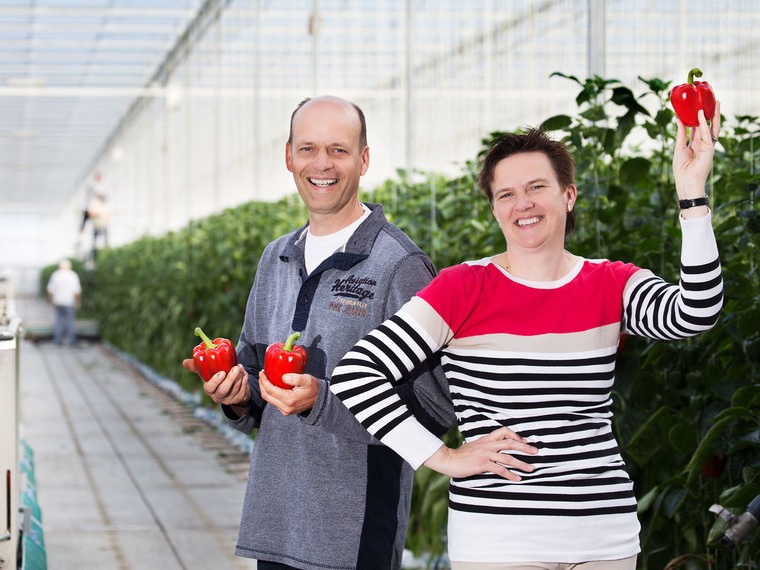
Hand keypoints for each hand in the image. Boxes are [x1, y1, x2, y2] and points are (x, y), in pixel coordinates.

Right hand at [182, 359, 250, 408]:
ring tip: (240, 367)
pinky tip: (244, 372)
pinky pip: (243, 389)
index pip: (209, 388)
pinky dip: (244, 379)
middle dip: (230, 379)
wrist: (233, 387)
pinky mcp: (239, 398)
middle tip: (235, 368)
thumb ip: (198, 367)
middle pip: (223, 390)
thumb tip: (184, 362)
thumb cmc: (218, 377)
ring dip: (239, 376)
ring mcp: (229, 399)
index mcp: (209, 390)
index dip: (215, 381)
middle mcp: (218, 396)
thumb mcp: (208, 372)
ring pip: (235, 388)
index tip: (222, 372)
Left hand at [259, 370, 318, 414]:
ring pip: (269, 399)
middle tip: (262, 374)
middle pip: (266, 396)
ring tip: (266, 378)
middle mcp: (285, 408)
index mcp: (289, 400)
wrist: (320, 399)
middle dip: (262, 384)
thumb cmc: (314, 388)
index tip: (263, 372)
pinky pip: (273, 401)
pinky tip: (272, 385)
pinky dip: (270, 393)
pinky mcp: (286, 410)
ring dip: (265, 388)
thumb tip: (283, 376)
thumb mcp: (307, 380)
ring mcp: (285, 410)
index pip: (270, 390)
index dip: (264, 381)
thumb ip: (295, 378)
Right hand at [423, 426, 537, 480]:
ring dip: (522, 464)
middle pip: (511, 443)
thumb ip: (486, 445)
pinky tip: (517, 479)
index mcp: (487, 439)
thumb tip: (495, 449)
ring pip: (508, 458)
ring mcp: (486, 454)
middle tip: (536, 452)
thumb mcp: (475, 445)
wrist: (450, 459)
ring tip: (531, 469)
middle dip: (525, 448)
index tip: (524, 441)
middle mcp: (488, 444)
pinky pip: (500, 469)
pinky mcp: (483, 464)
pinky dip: (510, 475)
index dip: (516, 435)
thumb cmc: (462, 455)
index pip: (504, 431)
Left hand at [673, 101, 720, 216]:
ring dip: (714, 115)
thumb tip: (679, 120)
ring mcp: (708, 146)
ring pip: (712, 128)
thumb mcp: (679, 148)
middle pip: (709, 126)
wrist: (686, 182)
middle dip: (711, 114)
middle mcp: (703, 144)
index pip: (698, 128)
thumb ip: (681, 134)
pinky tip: (701, 115)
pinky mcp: (709, 149)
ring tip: (715, 103)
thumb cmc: (681, 168)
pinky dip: (704, 124)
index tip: (698, 107)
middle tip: (712, 101)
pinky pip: (707, 134)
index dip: (698, 118)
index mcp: (695, 144)